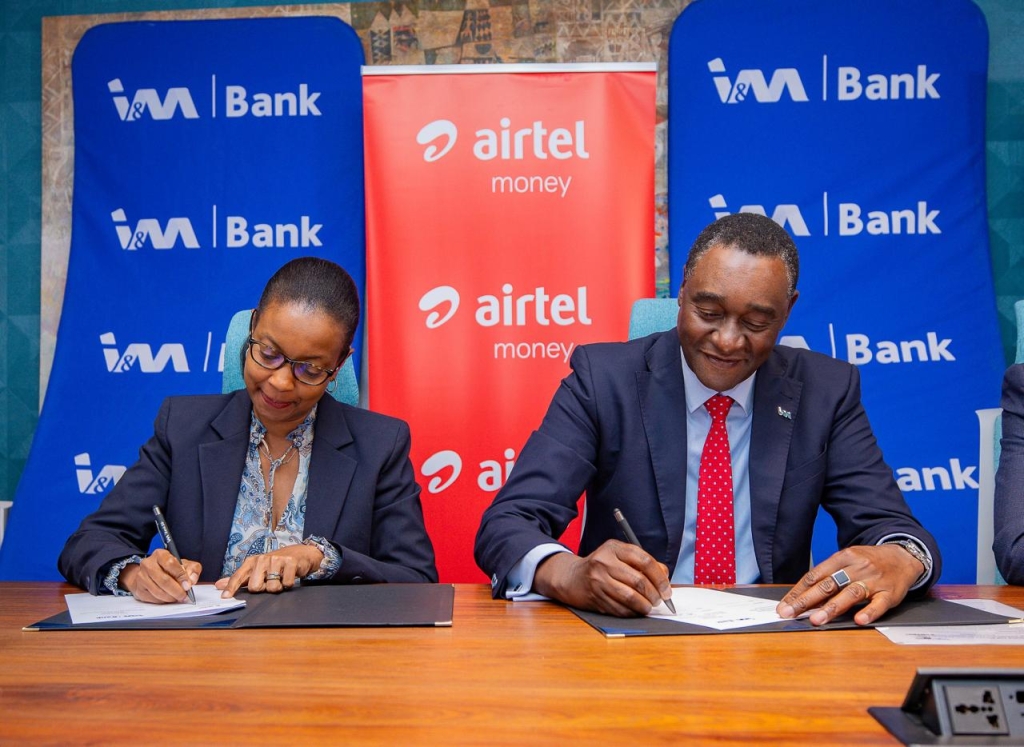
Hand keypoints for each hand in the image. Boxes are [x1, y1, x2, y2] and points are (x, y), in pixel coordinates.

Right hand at [120, 549, 200, 603]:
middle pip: (164, 580)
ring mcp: (141, 577)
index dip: (181, 576)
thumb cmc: (170, 568)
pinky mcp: (139, 589)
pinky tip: (169, 599)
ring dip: (170, 597)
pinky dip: (163, 601)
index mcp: (160, 554)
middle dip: (177, 591)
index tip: (188, 585)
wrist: (150, 573)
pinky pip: (152, 598)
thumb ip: (193, 569)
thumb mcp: (184, 564)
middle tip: (184, 596)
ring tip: (178, 598)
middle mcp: (148, 564)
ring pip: (157, 591)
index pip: (170, 564)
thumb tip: (192, 580)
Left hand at [214, 544, 323, 597]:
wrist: (299, 553)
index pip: (238, 576)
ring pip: (272, 588)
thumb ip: (238, 579)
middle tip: (269, 582)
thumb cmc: (275, 564)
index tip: (225, 597)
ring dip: (278, 587)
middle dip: (263, 589)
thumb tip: (218, 585)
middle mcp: (262, 559)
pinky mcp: (290, 562)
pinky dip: (288, 584)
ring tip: (280, 578)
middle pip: (255, 587)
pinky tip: (289, 576)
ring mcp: (276, 560)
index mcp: (251, 561)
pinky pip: (287, 584)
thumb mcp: (256, 569)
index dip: (231, 588)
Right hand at [533, 540, 673, 616]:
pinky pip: (620, 609)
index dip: (660, 577)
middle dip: (655, 594)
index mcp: (613, 548)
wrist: (572, 577)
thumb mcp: (619, 556)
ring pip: (630, 597)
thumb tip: (664, 576)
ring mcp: (598, 581)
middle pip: (639, 581)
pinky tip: (636, 610)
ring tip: (649, 607)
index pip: (644, 560)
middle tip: (660, 600)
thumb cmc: (602, 566)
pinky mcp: (595, 598)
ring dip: (645, 606)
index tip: (666, 588)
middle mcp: (604, 562)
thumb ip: (642, 562)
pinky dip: (633, 612)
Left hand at [776, 544, 924, 625]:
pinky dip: (869, 612)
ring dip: (832, 607)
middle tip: (790, 613)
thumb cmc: (869, 562)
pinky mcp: (890, 593)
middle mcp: (856, 567)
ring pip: (850, 593)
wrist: (903, 556)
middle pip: (828, 584)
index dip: (798, 591)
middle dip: (806, 600)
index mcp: (843, 557)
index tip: (784, 605)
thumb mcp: (848, 560)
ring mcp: (873, 580)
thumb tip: (804, 597)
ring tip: (816, 619)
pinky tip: (859, 620)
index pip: (815, 575)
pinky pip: (879, 603)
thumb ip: (829, 576)